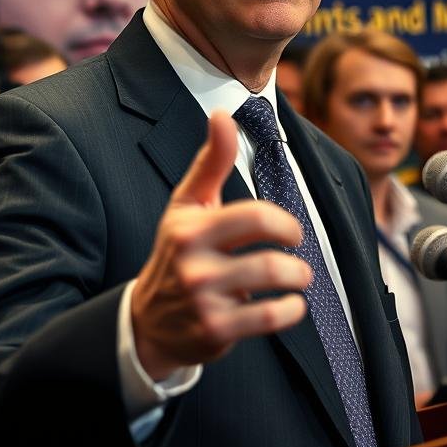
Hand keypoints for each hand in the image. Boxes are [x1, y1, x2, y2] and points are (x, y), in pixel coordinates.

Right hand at [131, 111, 311, 380]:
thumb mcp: (188, 205)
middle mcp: (193, 264)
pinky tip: (290, 304)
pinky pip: (269, 318)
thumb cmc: (178, 251)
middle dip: (296, 256)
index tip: (290, 231)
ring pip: (272, 285)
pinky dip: (290, 311)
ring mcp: (204, 300)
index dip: (285, 222)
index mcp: (190, 227)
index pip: (255, 216)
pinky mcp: (214, 331)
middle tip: (299, 259)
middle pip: (269, 257)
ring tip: (298, 279)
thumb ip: (211, 161)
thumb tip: (222, 114)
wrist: (147, 320)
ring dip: (297, 280)